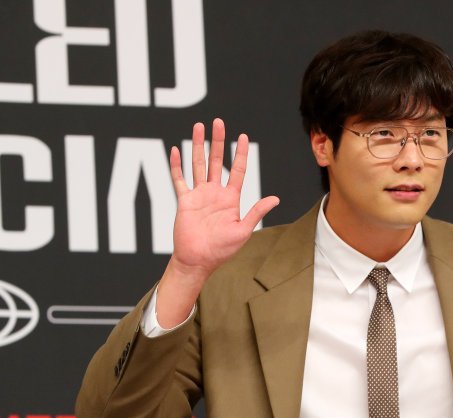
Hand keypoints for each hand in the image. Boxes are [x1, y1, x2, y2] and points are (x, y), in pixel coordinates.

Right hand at [169, 118, 279, 278]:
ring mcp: (199, 195)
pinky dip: (176, 165)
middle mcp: (215, 193)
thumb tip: (275, 198)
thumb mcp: (243, 230)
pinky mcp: (184, 201)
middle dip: (218, 141)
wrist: (198, 260)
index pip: (237, 169)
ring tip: (198, 127)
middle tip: (218, 122)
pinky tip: (176, 150)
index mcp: (231, 198)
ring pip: (198, 164)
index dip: (240, 153)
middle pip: (217, 161)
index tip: (242, 136)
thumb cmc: (222, 250)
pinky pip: (179, 179)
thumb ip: (256, 212)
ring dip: (197, 145)